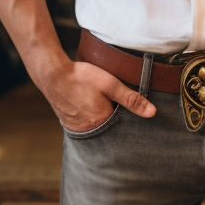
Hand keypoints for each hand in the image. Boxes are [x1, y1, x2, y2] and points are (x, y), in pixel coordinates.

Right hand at [38, 58, 155, 132]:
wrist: (52, 74)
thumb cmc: (81, 77)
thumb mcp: (110, 84)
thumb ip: (131, 99)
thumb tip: (152, 112)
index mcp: (103, 122)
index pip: (123, 125)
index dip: (125, 114)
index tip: (124, 104)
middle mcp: (90, 130)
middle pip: (110, 127)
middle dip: (113, 116)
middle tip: (108, 100)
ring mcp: (78, 128)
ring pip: (97, 126)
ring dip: (100, 117)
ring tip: (97, 102)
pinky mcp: (69, 124)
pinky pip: (85, 125)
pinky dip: (89, 117)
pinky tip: (87, 105)